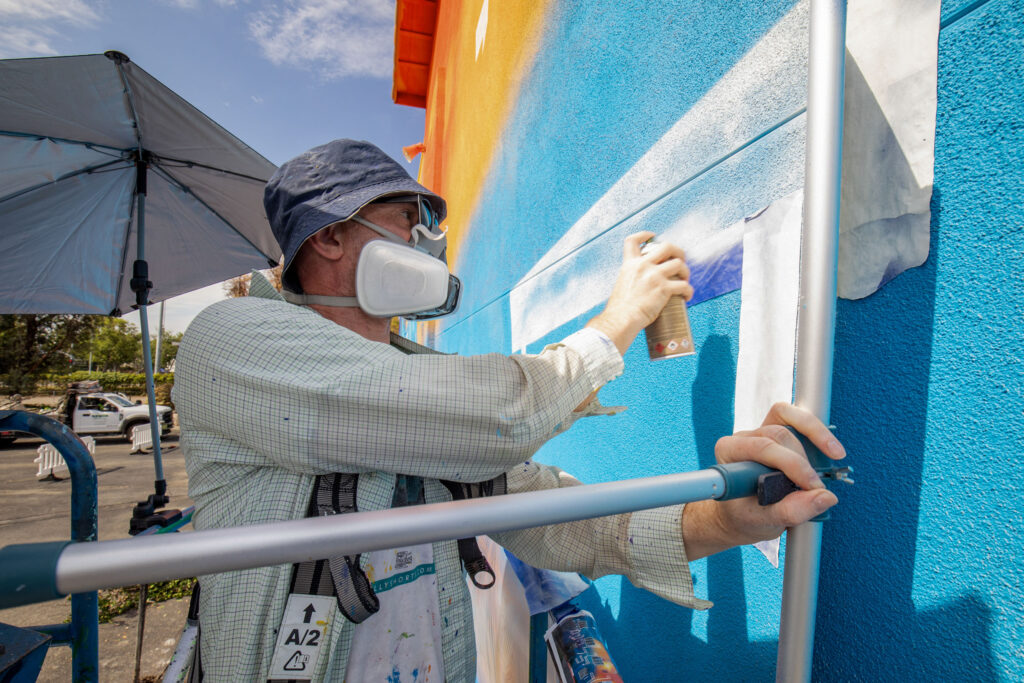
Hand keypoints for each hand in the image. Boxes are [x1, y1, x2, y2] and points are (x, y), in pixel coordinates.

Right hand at [587, 232, 692, 354]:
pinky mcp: (664, 289)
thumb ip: (632, 280)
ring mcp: (654, 276)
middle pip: (666, 246)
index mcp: (629, 264)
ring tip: (685, 279)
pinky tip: (687, 297)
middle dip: (678, 251)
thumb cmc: (620, 309)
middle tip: (680, 260)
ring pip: (679, 264)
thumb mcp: (622, 285)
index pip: (633, 241)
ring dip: (686, 271)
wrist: (621, 319)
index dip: (644, 235)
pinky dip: (689, 291)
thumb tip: (641, 285)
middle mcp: (642, 266)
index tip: (653, 236)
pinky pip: (684, 285)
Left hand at [681, 403, 845, 560]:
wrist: (742, 513)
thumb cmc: (745, 514)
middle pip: (778, 434)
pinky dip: (817, 433)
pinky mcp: (778, 431)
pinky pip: (798, 419)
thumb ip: (791, 511)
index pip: (763, 447)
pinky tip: (830, 450)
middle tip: (817, 487)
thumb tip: (825, 497)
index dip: (793, 464)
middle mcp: (743, 438)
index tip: (812, 487)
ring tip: (829, 464)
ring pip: (791, 421)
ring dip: (815, 440)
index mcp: (729, 453)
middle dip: (803, 460)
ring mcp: (760, 432)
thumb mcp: (764, 521)